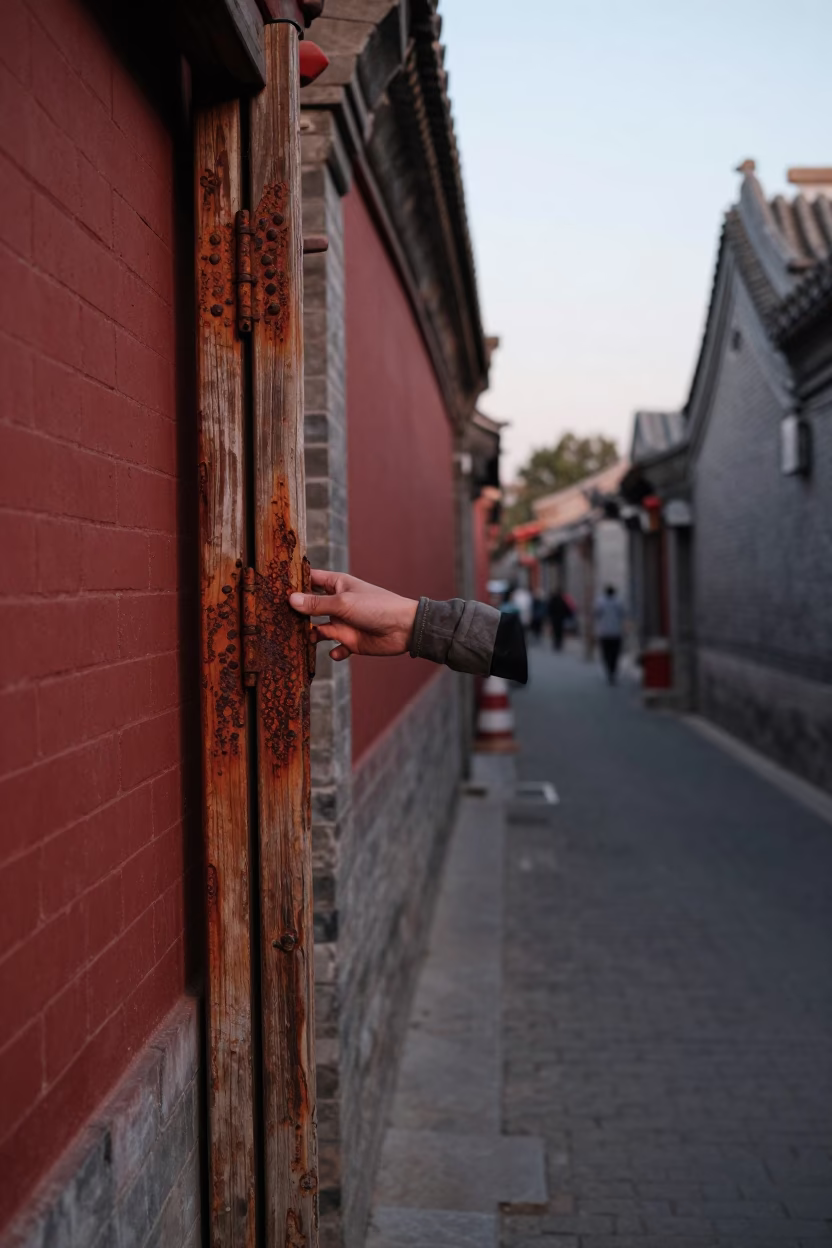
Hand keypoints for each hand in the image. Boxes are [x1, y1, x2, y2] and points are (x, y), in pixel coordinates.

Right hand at [289, 569, 417, 661]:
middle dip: (298, 613)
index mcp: (337, 585)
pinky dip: (334, 653)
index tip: (275, 586)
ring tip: (305, 639)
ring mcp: (343, 623)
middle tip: (279, 619)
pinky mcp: (350, 641)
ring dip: (311, 635)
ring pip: (318, 630)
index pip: (311, 579)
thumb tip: (291, 600)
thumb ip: (316, 604)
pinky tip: (336, 653)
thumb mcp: (343, 603)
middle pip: (310, 607)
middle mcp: (337, 603)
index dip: (295, 582)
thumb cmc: (377, 607)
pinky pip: (336, 648)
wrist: (404, 629)